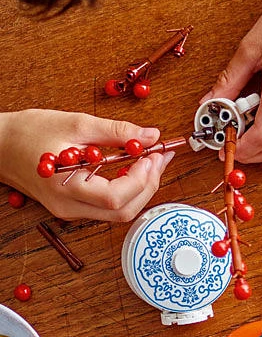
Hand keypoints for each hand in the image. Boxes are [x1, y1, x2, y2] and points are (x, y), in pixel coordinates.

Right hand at [0, 110, 173, 220]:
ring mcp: (71, 210)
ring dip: (141, 188)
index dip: (142, 179)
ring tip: (151, 161)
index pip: (116, 198)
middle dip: (149, 186)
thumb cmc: (28, 132)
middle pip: (123, 211)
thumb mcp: (76, 124)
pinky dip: (127, 189)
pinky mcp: (73, 206)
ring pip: (118, 212)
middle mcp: (70, 207)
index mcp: (67, 189)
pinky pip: (107, 206)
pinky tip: (132, 169)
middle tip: (160, 158)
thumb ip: (117, 132)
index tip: (154, 155)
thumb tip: (151, 136)